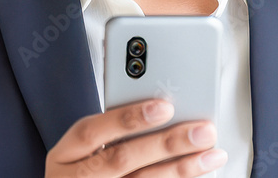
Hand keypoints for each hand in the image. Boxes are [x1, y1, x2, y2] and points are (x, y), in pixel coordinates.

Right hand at [45, 98, 227, 176]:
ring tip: (211, 155)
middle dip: (167, 144)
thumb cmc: (80, 171)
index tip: (164, 106)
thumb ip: (111, 129)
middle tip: (203, 130)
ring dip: (182, 169)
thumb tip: (163, 106)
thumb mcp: (80, 150)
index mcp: (65, 155)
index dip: (127, 118)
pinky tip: (196, 174)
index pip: (91, 131)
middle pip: (122, 159)